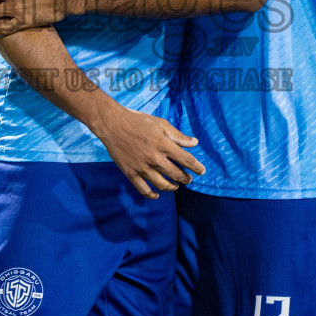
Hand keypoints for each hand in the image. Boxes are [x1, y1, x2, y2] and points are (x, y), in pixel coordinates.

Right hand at [90, 104, 204, 198]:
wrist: (113, 125)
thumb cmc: (138, 121)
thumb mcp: (160, 123)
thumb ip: (178, 135)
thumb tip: (194, 143)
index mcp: (164, 145)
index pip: (186, 160)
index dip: (196, 167)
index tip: (202, 171)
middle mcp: (155, 159)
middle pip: (176, 174)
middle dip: (186, 178)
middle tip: (189, 178)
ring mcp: (142, 168)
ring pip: (162, 185)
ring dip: (172, 187)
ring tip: (176, 186)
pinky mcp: (131, 173)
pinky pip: (143, 189)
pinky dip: (151, 195)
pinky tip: (157, 195)